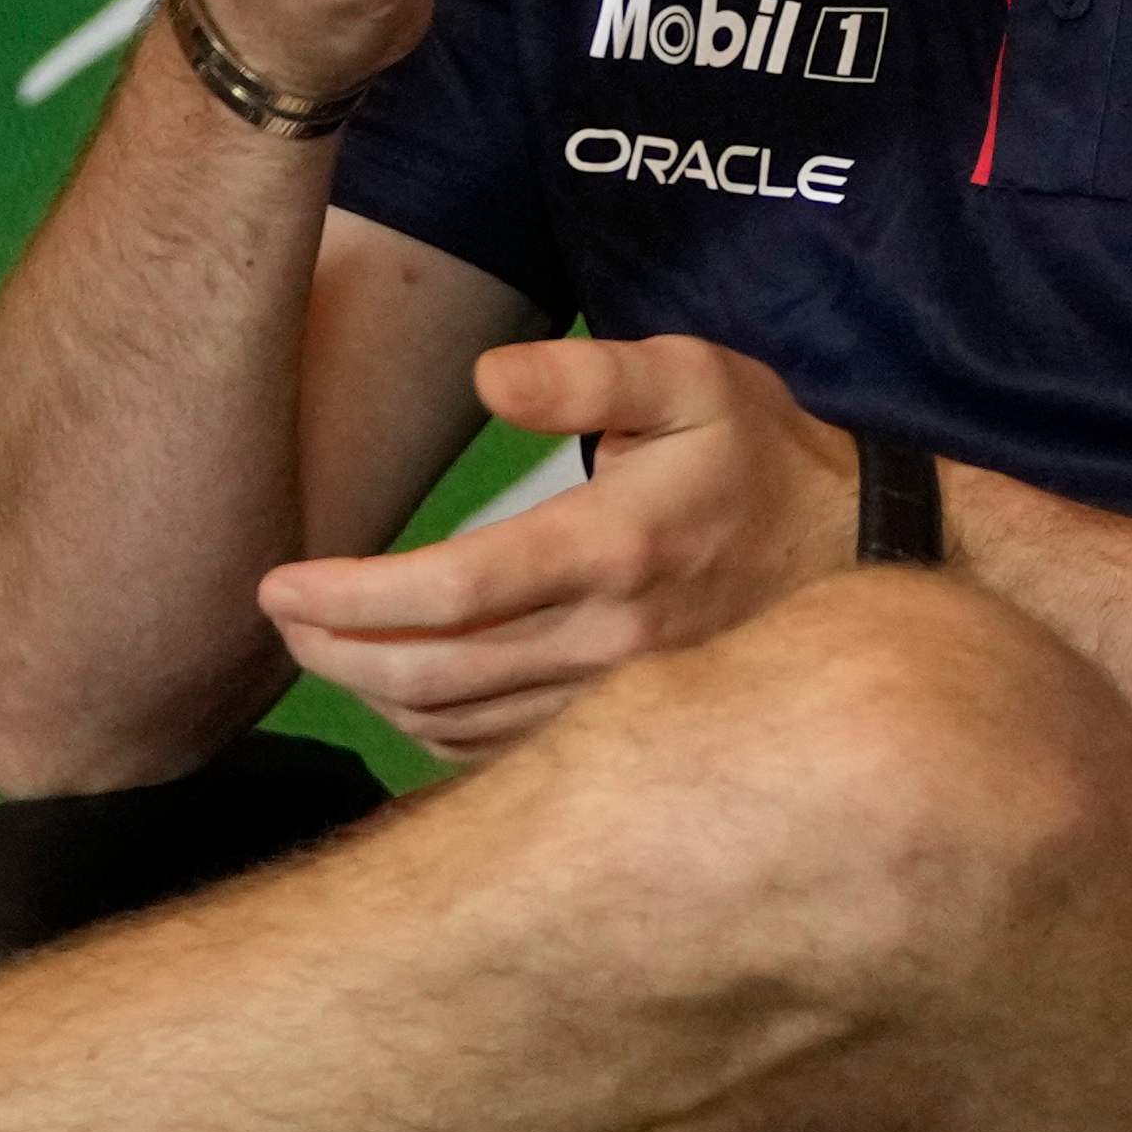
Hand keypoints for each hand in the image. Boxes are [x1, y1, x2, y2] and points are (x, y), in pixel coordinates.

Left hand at [254, 335, 859, 763]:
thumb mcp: (689, 376)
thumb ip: (585, 375)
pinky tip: (395, 688)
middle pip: (437, 674)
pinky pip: (500, 756)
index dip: (352, 596)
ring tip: (314, 645)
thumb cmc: (754, 451)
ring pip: (459, 726)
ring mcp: (620, 702)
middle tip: (276, 614)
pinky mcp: (624, 731)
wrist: (855, 552)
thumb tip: (488, 378)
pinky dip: (428, 731)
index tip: (278, 581)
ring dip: (370, 692)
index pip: (457, 590)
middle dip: (335, 651)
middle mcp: (612, 642)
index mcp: (615, 548)